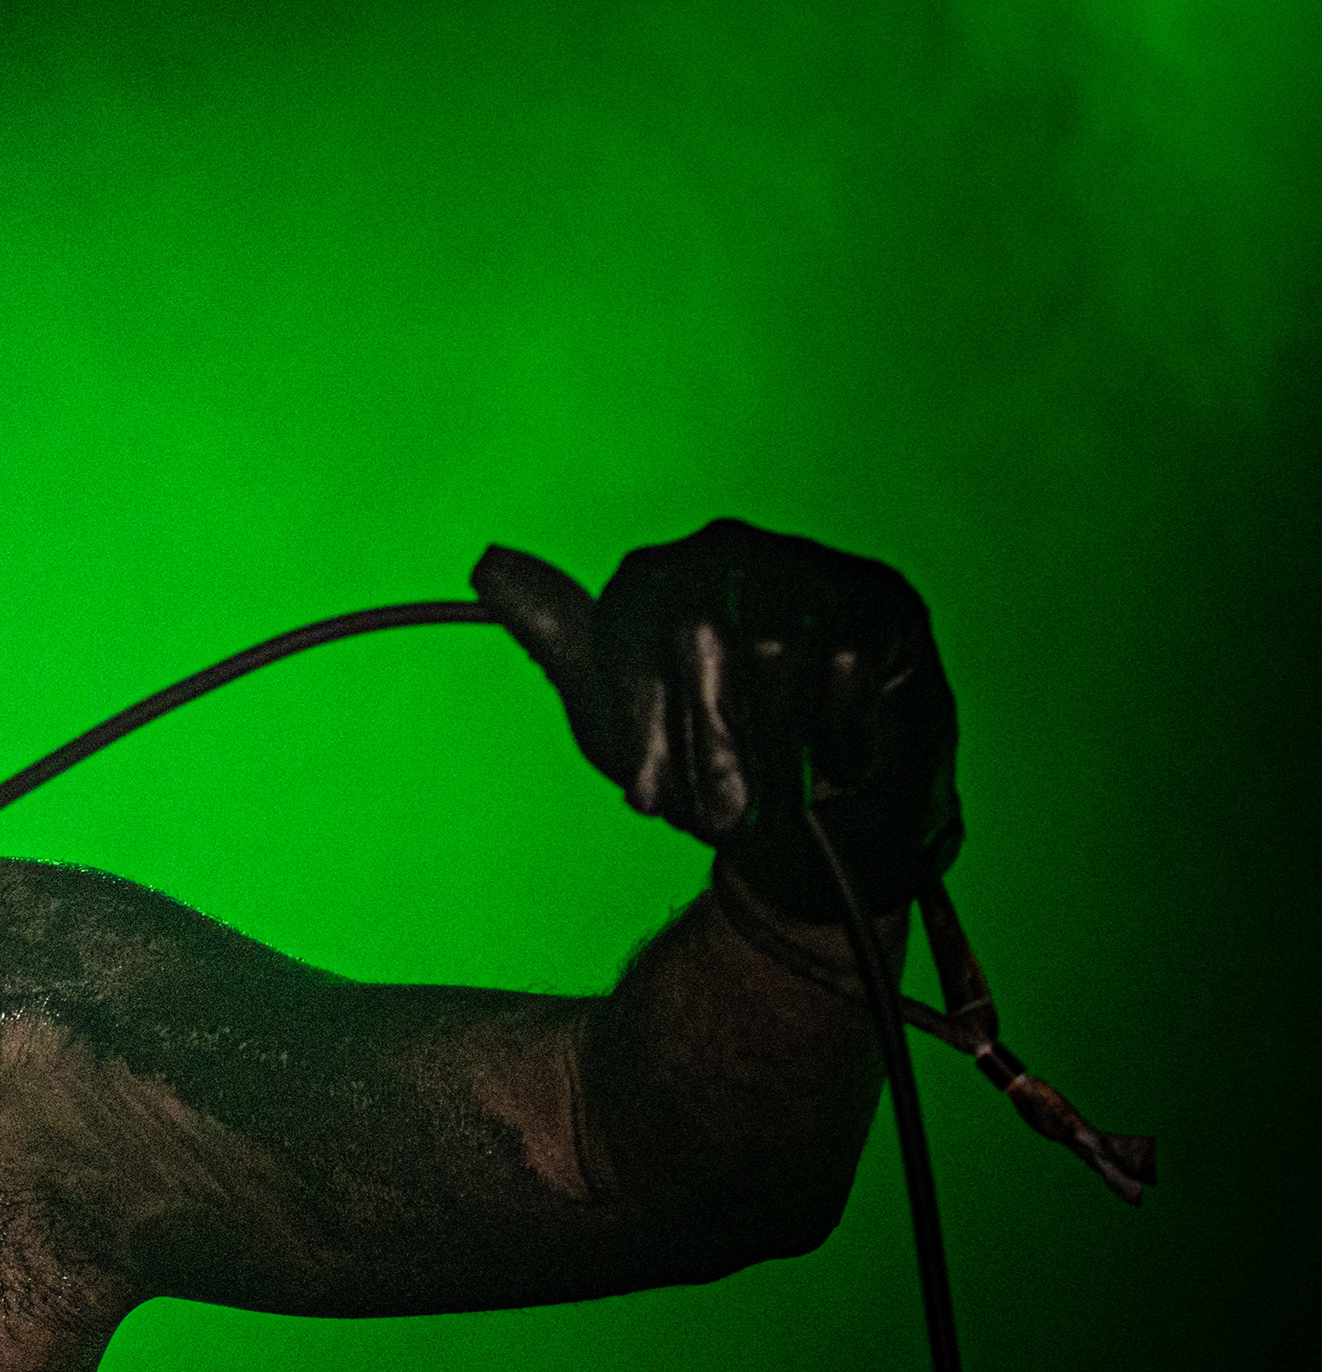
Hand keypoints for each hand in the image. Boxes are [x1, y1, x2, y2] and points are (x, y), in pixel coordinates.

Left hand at [476, 519, 960, 922]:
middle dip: (708, 746)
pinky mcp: (883, 602)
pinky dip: (835, 738)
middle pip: (699, 637)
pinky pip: (847, 668)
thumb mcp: (615, 718)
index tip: (648, 796)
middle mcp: (730, 551)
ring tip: (778, 793)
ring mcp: (809, 570)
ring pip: (777, 653)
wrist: (819, 820)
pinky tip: (835, 766)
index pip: (631, 628)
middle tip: (720, 815)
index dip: (643, 725)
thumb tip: (488, 562)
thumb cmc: (709, 763)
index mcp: (658, 576)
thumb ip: (556, 641)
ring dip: (773, 751)